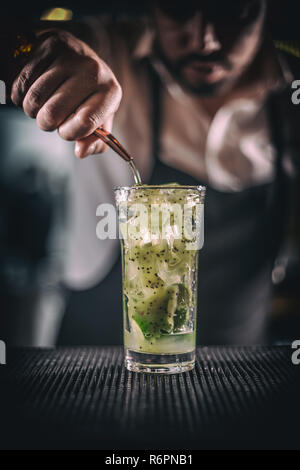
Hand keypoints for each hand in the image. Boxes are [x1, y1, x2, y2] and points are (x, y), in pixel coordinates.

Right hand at [11, 29, 121, 157]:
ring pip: (35, 98)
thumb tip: (81, 151)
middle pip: (53, 113)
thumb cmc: (89, 96)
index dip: (69, 133)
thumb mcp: (99, 121)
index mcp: (110, 93)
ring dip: (32, 109)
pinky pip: (23, 81)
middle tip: (52, 118)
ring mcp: (72, 56)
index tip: (66, 130)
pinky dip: (21, 93)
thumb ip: (94, 143)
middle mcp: (94, 72)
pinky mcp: (51, 45)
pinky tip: (31, 92)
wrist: (80, 58)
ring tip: (42, 105)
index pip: (84, 122)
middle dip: (47, 123)